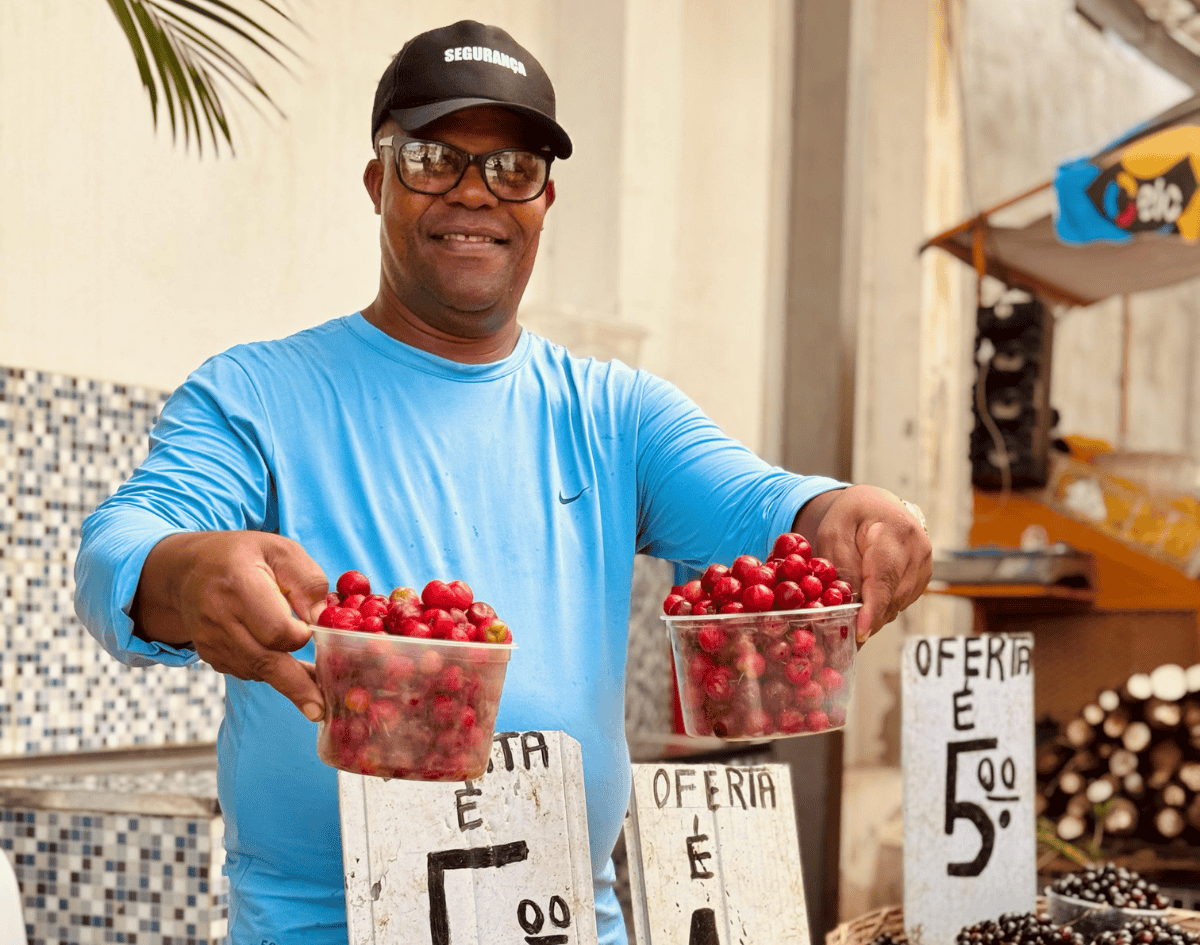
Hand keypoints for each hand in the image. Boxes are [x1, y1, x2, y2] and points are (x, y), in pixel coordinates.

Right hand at [135, 531, 329, 720]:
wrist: (188, 570)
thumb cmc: (243, 556)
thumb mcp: (280, 550)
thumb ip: (307, 579)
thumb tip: (322, 618)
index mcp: (238, 584)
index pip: (275, 628)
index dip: (300, 635)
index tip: (314, 630)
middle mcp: (218, 617)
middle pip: (263, 660)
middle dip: (295, 686)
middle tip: (319, 710)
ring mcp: (210, 641)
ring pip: (256, 671)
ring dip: (288, 684)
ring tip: (317, 695)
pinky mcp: (211, 656)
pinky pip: (247, 671)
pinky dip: (270, 674)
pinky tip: (292, 675)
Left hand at [801, 485, 931, 643]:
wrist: (875, 504)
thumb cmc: (852, 515)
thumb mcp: (835, 534)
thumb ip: (842, 567)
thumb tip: (848, 606)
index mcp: (896, 532)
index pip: (886, 577)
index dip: (873, 608)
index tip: (860, 631)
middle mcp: (919, 550)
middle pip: (893, 596)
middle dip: (868, 617)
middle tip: (840, 631)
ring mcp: (925, 564)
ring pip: (898, 604)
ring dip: (874, 613)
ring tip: (849, 609)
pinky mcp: (923, 576)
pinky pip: (901, 601)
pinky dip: (883, 606)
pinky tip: (866, 599)